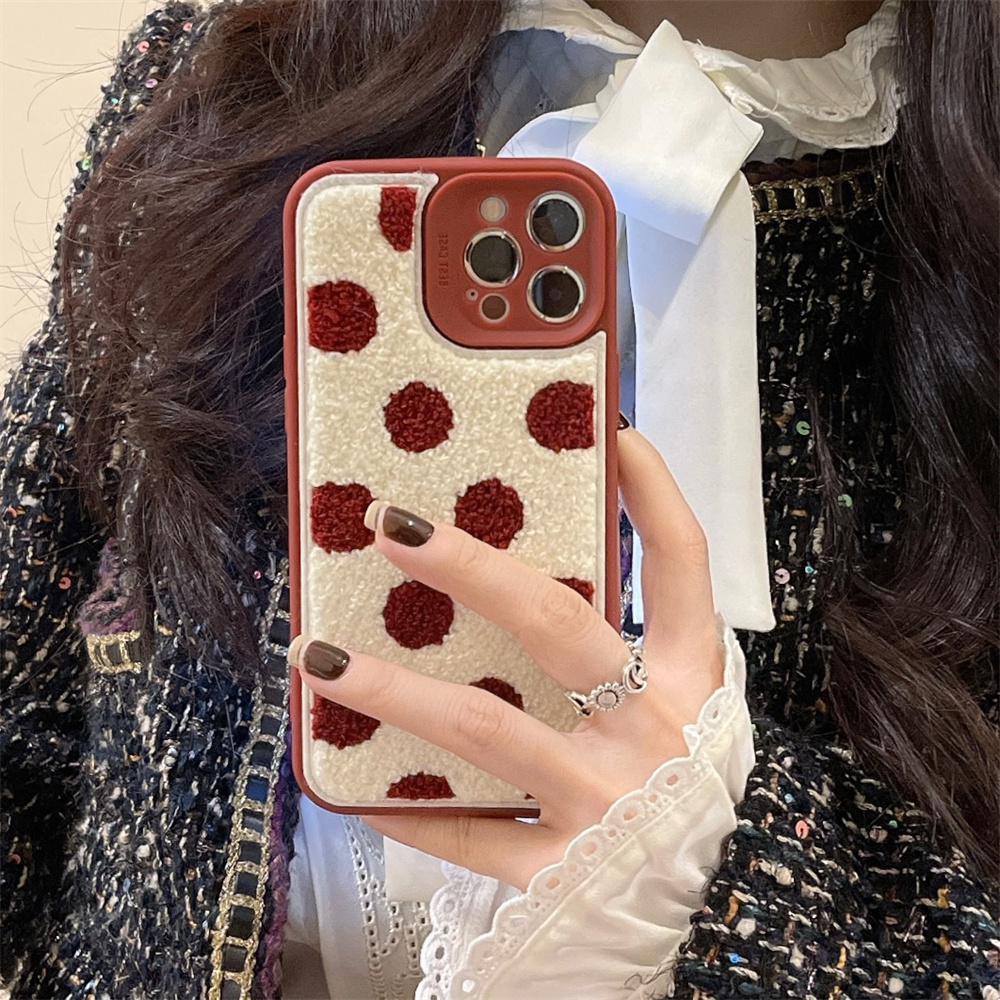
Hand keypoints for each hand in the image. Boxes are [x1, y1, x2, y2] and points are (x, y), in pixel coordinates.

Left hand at [290, 427, 722, 890]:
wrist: (689, 930)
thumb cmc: (669, 795)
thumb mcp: (670, 715)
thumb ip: (621, 654)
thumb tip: (515, 570)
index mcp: (690, 684)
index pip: (683, 568)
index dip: (652, 493)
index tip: (610, 430)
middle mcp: (652, 733)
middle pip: (557, 625)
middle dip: (470, 565)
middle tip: (391, 524)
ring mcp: (605, 804)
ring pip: (486, 727)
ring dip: (393, 689)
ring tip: (315, 655)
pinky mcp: (558, 871)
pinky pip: (467, 833)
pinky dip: (410, 807)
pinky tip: (352, 786)